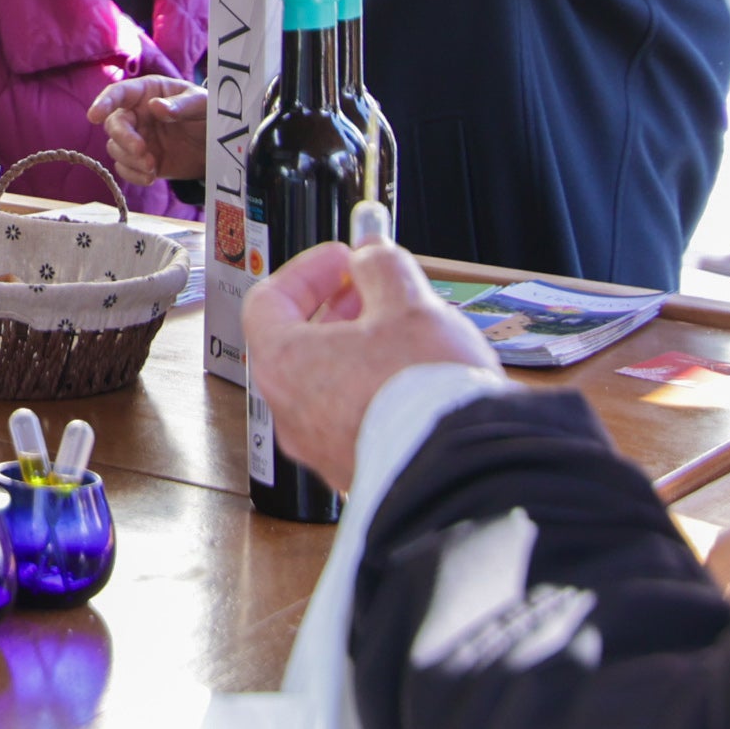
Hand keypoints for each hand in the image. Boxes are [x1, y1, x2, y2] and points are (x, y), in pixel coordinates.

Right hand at [92, 75, 206, 184]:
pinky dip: (133, 175)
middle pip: (114, 124)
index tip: (94, 116)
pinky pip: (125, 168)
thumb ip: (181, 105)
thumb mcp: (202, 104)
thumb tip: (155, 106)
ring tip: (152, 166)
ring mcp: (137, 138)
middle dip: (123, 138)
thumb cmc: (208, 114)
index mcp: (146, 93)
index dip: (104, 103)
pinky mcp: (140, 161)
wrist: (216, 146)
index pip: (118, 93)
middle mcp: (136, 114)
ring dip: (130, 159)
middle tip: (141, 150)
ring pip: (116, 148)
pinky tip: (151, 177)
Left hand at [244, 239, 493, 495]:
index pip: (269, 302)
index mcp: (284, 364)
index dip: (307, 272)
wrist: (460, 471)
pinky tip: (413, 377)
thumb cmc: (422, 392)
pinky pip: (354, 418)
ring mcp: (321, 448)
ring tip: (403, 331)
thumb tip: (372, 257)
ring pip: (328, 384)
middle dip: (338, 309)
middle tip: (373, 290)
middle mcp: (291, 412)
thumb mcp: (406, 304)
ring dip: (358, 349)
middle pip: (298, 344)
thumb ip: (382, 269)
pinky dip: (373, 389)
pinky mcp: (356, 469)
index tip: (343, 260)